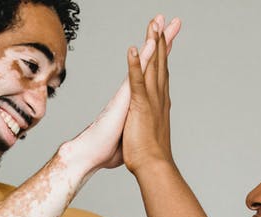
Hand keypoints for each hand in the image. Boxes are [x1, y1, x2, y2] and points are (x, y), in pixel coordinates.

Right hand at [58, 16, 180, 175]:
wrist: (92, 154)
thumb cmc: (109, 148)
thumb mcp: (128, 134)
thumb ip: (133, 125)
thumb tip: (137, 127)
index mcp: (137, 99)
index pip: (152, 74)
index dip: (160, 57)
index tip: (168, 41)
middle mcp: (133, 91)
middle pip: (151, 61)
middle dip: (160, 40)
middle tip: (167, 20)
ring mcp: (128, 93)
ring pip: (144, 62)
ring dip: (152, 41)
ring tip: (158, 21)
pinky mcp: (125, 99)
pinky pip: (136, 75)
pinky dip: (142, 59)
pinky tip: (148, 44)